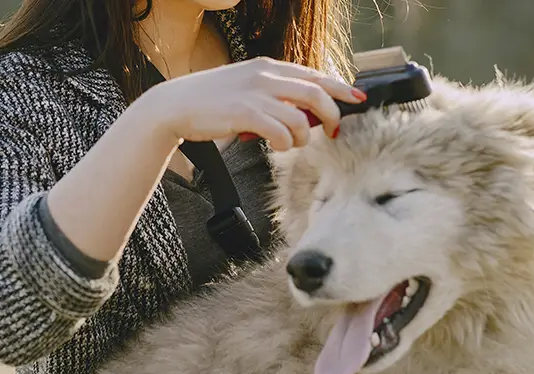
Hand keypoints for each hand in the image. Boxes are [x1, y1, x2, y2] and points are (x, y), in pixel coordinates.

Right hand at [140, 56, 366, 150]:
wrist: (175, 105)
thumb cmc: (212, 102)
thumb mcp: (247, 88)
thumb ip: (275, 95)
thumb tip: (305, 114)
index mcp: (268, 68)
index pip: (314, 75)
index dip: (340, 87)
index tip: (358, 99)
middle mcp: (266, 77)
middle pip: (316, 93)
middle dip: (332, 115)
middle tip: (333, 132)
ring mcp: (255, 94)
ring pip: (301, 117)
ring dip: (303, 136)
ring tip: (293, 143)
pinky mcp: (244, 113)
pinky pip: (280, 131)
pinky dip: (285, 143)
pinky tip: (277, 146)